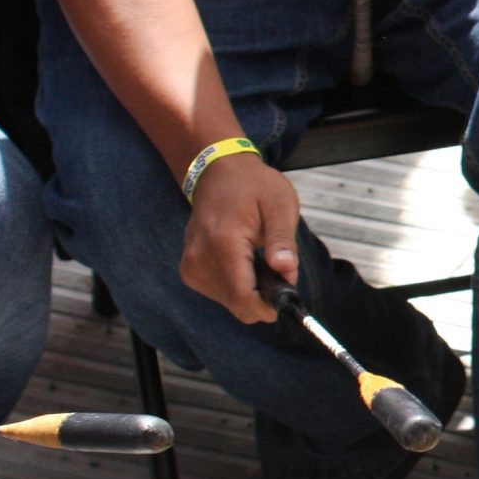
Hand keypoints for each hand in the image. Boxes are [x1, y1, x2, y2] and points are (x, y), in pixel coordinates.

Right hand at [179, 152, 302, 323]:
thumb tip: (287, 273)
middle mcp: (200, 258)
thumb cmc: (254, 185)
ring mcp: (191, 265)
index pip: (243, 296)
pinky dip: (237, 287)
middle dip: (264, 296)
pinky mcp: (189, 269)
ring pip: (229, 302)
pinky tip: (246, 263)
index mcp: (223, 243)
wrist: (220, 172)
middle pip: (237, 304)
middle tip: (280, 270)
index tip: (289, 297)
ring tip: (262, 260)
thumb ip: (282, 241)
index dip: (269, 305)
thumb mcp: (280, 205)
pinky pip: (219, 294)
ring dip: (251, 291)